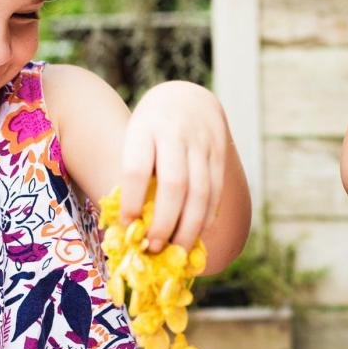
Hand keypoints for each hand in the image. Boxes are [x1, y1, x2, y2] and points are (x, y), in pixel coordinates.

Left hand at [117, 82, 229, 252]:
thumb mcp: (135, 138)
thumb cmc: (151, 129)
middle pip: (174, 185)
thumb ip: (135, 173)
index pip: (137, 168)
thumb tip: (130, 226)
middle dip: (165, 222)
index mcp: (144, 129)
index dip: (133, 201)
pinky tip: (197, 233)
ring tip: (178, 250)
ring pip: (200, 192)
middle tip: (155, 248)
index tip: (128, 226)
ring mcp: (201, 143)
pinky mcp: (219, 152)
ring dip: (189, 227)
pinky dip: (207, 216)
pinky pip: (216, 190)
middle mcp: (175, 133)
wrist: (187, 97)